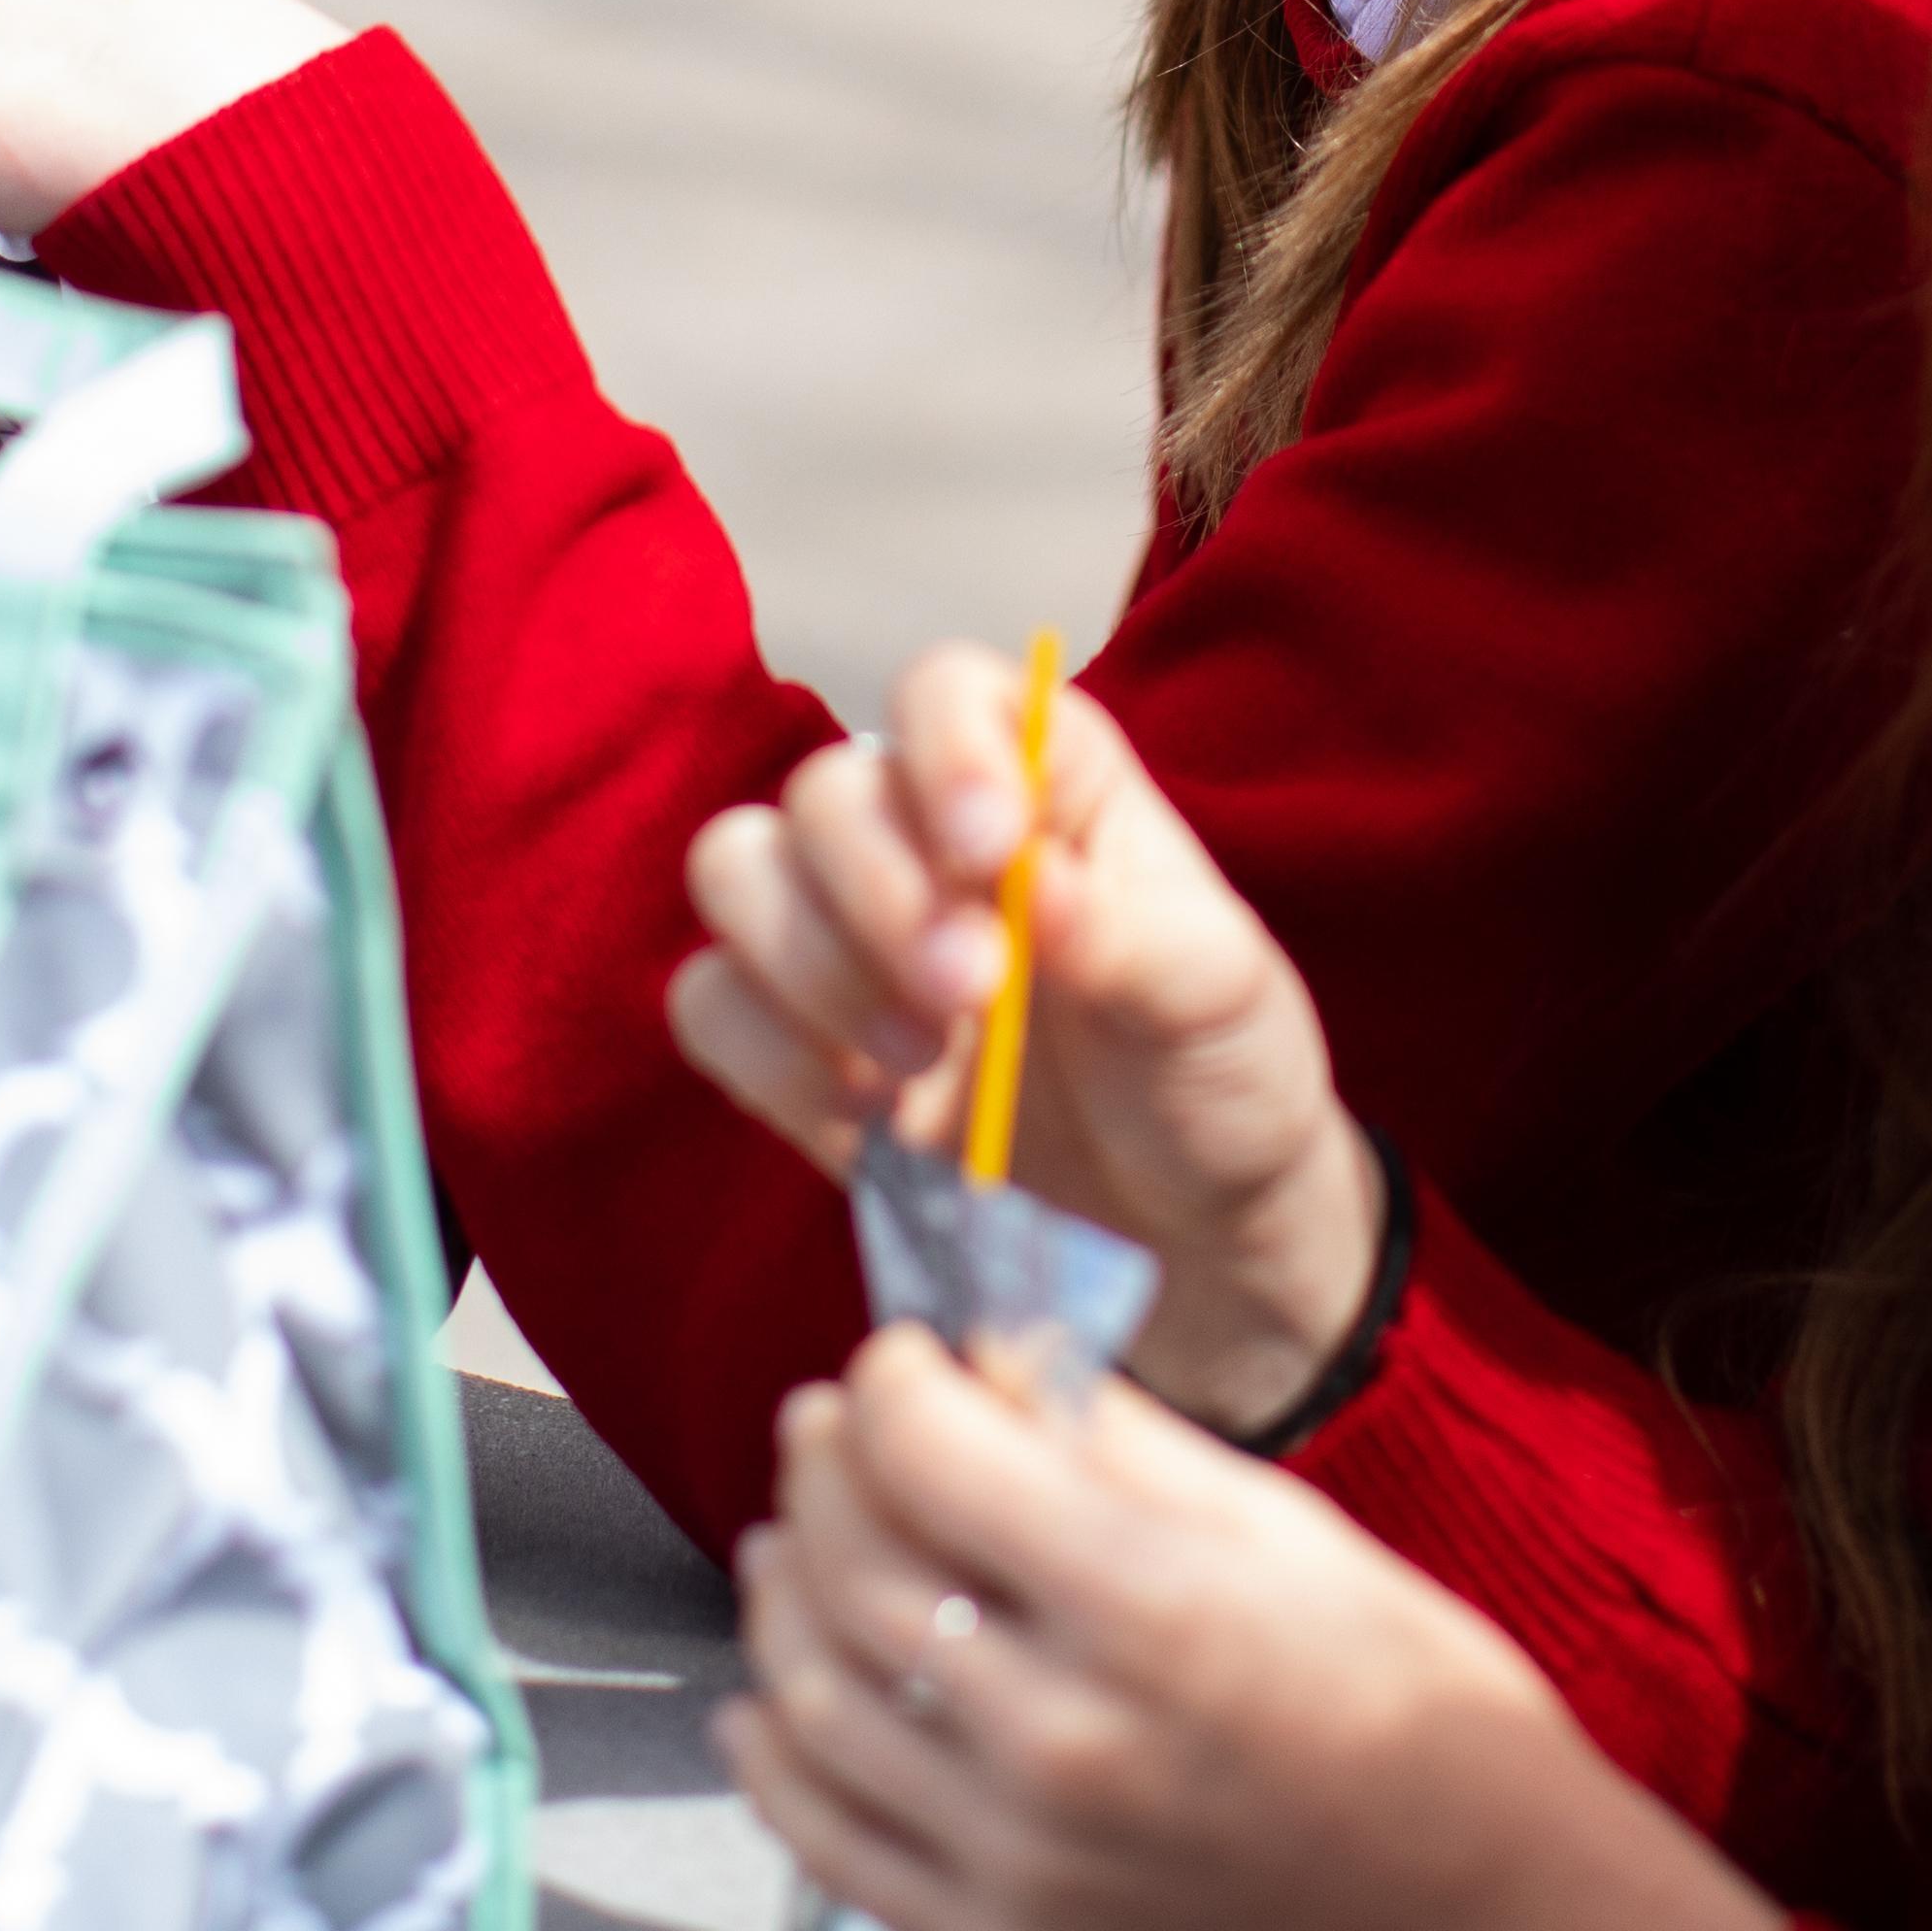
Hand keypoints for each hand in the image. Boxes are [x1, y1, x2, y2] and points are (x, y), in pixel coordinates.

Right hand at [675, 649, 1385, 1430]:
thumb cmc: (1221, 1076)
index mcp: (1047, 784)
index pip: (948, 693)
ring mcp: (852, 943)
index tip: (986, 851)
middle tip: (972, 996)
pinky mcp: (801, 1049)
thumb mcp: (1221, 1002)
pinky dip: (768, 1053)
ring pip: (735, 872)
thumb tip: (1023, 880)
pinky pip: (710, 1005)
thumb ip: (1133, 936)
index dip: (945, 751)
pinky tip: (865, 1115)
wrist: (1193, 1237)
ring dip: (809, 964)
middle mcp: (928, 840)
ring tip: (922, 1062)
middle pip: (825, 790)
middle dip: (878, 893)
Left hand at [727, 1331, 1790, 1930]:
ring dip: (781, 1594)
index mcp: (1155, 1612)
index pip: (935, 1456)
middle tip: (834, 1423)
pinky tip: (766, 1700)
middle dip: (827, 1465)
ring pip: (819, 1696)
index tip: (901, 1353)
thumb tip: (1005, 1361)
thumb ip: (1130, 1450)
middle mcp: (1068, 1742)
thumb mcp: (1301, 1541)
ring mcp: (1026, 1863)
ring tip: (788, 1538)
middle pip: (857, 1565)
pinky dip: (776, 1757)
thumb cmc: (1434, 1725)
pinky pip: (832, 1842)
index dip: (894, 1378)